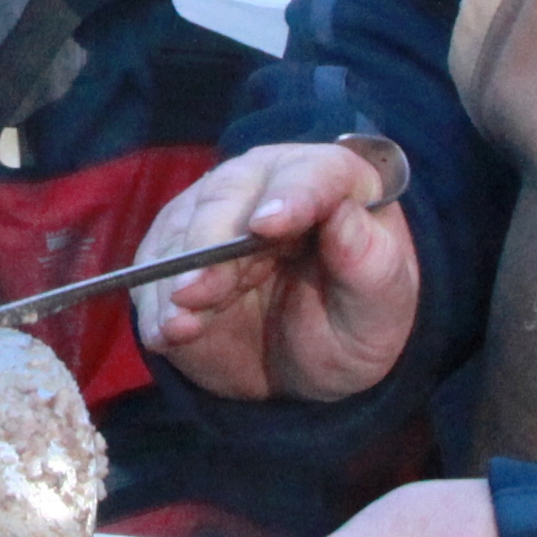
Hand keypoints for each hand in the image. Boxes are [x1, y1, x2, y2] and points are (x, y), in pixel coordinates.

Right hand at [132, 142, 420, 404]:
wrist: (309, 362)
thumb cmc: (354, 324)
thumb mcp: (381, 309)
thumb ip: (371, 264)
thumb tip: (345, 216)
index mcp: (334, 183)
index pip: (314, 174)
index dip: (292, 196)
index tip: (268, 226)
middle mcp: (268, 184)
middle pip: (230, 195)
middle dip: (211, 245)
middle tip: (197, 293)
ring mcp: (216, 213)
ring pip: (184, 228)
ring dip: (177, 278)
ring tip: (179, 325)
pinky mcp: (177, 247)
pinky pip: (155, 266)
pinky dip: (156, 302)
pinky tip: (166, 333)